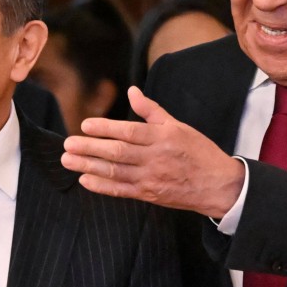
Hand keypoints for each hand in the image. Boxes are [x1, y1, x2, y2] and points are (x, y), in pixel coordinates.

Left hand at [62, 87, 244, 217]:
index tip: (85, 125)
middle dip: (90, 148)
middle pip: (117, 152)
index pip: (129, 131)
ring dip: (89, 166)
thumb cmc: (198, 152)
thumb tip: (132, 92)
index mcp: (163, 137)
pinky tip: (85, 180)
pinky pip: (122, 190)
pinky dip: (102, 186)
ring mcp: (151, 178)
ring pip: (115, 172)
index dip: (106, 128)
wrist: (218, 185)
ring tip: (69, 161)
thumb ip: (152, 110)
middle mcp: (156, 158)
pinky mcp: (150, 195)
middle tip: (68, 145)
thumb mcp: (178, 126)